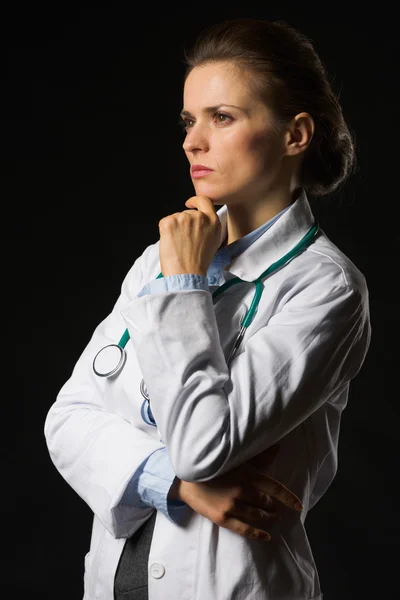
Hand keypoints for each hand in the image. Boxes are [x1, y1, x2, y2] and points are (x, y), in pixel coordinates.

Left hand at [158, 196, 221, 276]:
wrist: (186, 274)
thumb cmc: (198, 264)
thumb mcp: (213, 242)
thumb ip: (208, 227)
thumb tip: (198, 222)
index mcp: (213, 221)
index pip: (204, 201)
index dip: (195, 201)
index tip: (189, 204)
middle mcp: (200, 217)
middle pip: (187, 213)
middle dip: (183, 224)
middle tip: (183, 242)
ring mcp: (184, 218)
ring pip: (175, 218)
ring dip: (174, 229)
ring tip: (178, 246)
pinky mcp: (169, 222)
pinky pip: (164, 223)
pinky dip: (164, 232)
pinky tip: (171, 244)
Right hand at [169, 444, 302, 541]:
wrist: (187, 477)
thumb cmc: (214, 466)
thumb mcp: (236, 459)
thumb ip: (259, 456)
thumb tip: (278, 445)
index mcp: (248, 474)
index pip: (275, 488)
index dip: (289, 498)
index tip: (299, 506)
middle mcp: (243, 490)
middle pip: (267, 504)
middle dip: (273, 507)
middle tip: (275, 509)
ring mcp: (233, 506)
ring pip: (258, 517)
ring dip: (267, 519)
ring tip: (271, 518)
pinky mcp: (223, 518)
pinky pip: (245, 529)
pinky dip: (258, 534)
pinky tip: (266, 536)